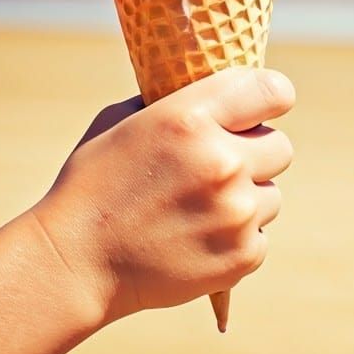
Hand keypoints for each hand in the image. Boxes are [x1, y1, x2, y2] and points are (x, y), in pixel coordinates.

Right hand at [31, 68, 294, 327]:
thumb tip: (222, 92)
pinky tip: (195, 238)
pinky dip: (236, 238)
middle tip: (216, 167)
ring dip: (245, 199)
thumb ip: (180, 102)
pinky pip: (260, 234)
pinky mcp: (243, 254)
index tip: (259, 110)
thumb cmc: (94, 183)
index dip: (270, 99)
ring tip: (196, 209)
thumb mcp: (124, 120)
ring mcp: (236, 211)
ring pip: (271, 194)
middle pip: (279, 146)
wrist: (73, 263)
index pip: (274, 90)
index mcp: (191, 118)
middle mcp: (222, 161)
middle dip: (254, 154)